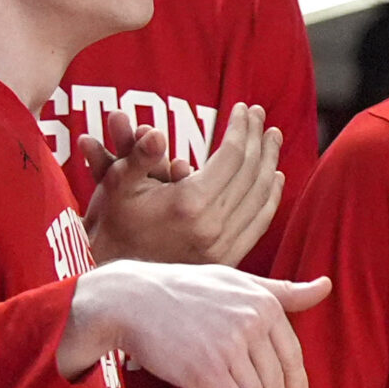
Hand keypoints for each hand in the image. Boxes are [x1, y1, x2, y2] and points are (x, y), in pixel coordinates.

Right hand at [59, 261, 331, 387]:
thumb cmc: (185, 290)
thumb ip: (283, 291)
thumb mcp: (238, 281)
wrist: (131, 300)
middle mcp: (250, 324)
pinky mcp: (207, 373)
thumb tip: (326, 285)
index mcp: (263, 303)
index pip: (292, 354)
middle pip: (277, 378)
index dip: (299, 384)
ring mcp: (229, 349)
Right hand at [81, 103, 285, 267]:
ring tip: (271, 138)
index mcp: (190, 203)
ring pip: (261, 196)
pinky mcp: (228, 259)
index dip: (240, 128)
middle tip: (260, 116)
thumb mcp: (118, 184)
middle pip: (251, 173)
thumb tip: (154, 132)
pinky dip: (271, 196)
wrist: (118, 279)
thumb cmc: (114, 225)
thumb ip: (139, 155)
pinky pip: (260, 222)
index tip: (242, 108)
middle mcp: (214, 225)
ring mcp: (224, 246)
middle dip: (258, 139)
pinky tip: (274, 177)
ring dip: (270, 163)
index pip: (231, 156)